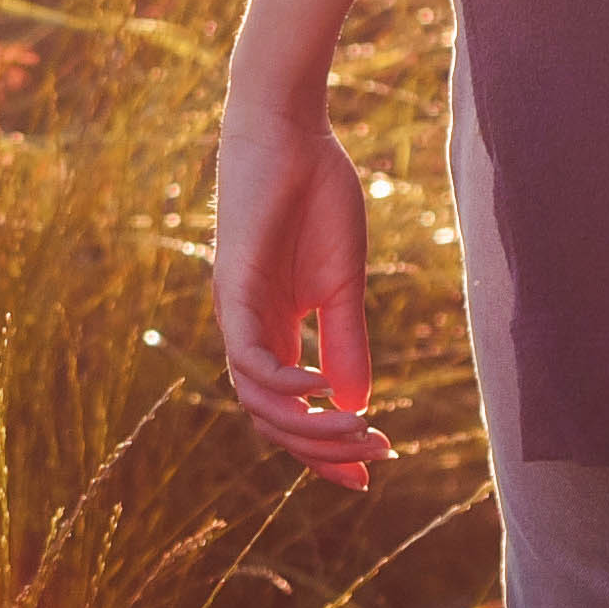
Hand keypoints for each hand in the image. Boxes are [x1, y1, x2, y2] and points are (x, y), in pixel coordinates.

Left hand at [211, 91, 390, 490]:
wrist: (293, 135)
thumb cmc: (317, 199)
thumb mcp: (342, 285)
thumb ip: (345, 343)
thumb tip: (356, 405)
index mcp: (274, 331)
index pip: (290, 410)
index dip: (325, 448)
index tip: (370, 472)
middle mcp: (249, 331)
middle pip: (272, 419)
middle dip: (323, 449)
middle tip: (375, 458)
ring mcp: (237, 313)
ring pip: (259, 401)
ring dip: (310, 427)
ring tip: (360, 429)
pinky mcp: (233, 289)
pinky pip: (250, 360)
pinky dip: (287, 384)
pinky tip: (325, 390)